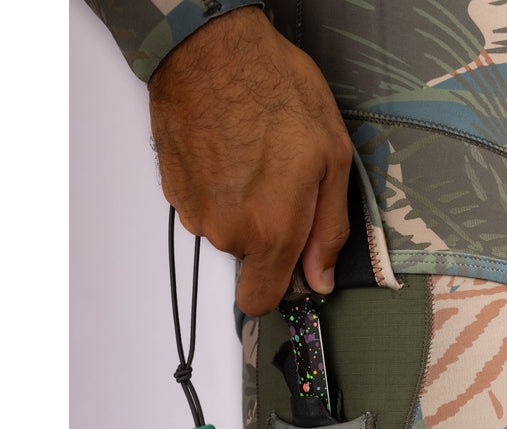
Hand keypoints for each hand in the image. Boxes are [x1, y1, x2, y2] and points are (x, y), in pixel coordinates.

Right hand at [148, 7, 352, 316]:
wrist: (209, 48)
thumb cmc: (275, 92)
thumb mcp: (331, 159)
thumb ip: (328, 230)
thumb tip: (321, 278)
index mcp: (271, 230)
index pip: (260, 301)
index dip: (278, 288)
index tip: (290, 264)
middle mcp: (228, 231)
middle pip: (250, 260)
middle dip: (269, 232)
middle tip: (283, 181)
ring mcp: (196, 212)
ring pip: (227, 232)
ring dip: (243, 207)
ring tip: (255, 158)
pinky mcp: (175, 191)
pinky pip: (205, 208)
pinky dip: (219, 189)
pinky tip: (230, 152)